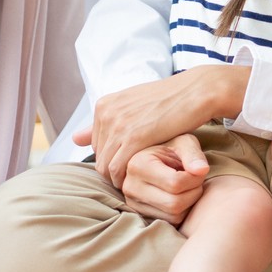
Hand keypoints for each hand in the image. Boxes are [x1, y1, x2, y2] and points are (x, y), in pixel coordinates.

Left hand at [72, 64, 249, 186]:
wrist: (196, 91)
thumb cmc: (170, 99)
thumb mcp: (133, 105)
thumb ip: (105, 121)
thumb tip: (75, 139)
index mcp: (104, 104)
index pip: (96, 144)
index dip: (113, 156)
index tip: (132, 162)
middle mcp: (106, 113)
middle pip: (99, 156)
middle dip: (114, 168)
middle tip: (136, 175)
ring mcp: (118, 125)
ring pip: (105, 166)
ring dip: (119, 178)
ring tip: (138, 180)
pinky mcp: (133, 137)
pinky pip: (117, 169)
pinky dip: (125, 179)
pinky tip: (141, 179)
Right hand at [119, 136, 209, 223]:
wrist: (157, 158)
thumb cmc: (172, 148)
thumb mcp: (184, 143)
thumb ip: (193, 155)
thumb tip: (203, 170)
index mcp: (138, 164)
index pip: (175, 183)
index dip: (195, 179)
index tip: (198, 171)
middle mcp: (130, 186)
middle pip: (174, 203)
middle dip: (193, 192)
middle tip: (196, 180)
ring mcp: (133, 202)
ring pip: (174, 215)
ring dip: (189, 202)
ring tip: (188, 186)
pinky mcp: (140, 214)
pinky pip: (170, 221)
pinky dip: (182, 210)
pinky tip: (180, 195)